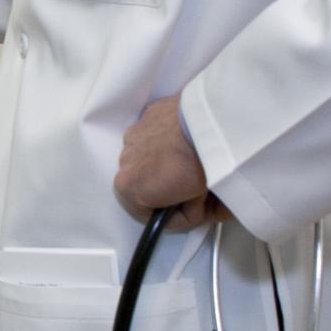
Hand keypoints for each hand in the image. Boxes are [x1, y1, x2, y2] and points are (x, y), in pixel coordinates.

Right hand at [114, 93, 226, 227]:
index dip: (175, 217)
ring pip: (151, 157)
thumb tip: (199, 211)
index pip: (149, 215)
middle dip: (169, 189)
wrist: (207, 123)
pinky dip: (170, 141)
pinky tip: (189, 141)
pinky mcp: (148, 114)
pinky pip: (157, 134)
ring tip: (194, 162)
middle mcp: (124, 160)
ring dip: (167, 163)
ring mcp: (134, 134)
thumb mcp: (197, 208)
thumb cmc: (197, 167)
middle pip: (148, 184)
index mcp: (127, 188)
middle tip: (198, 188)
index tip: (195, 211)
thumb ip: (190, 215)